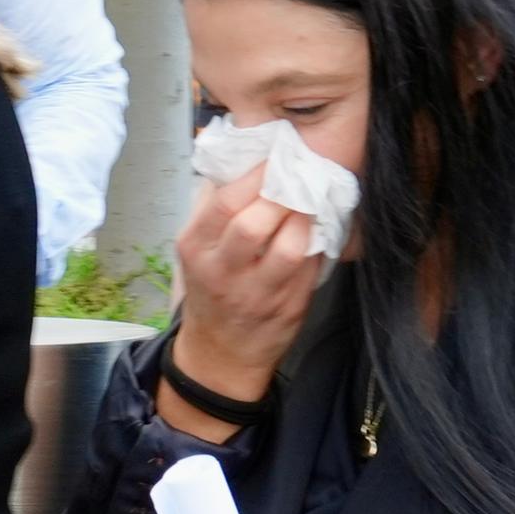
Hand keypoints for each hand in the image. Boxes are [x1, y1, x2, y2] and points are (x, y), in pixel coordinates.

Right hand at [163, 165, 321, 417]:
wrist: (221, 354)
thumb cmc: (211, 289)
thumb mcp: (198, 250)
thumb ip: (215, 208)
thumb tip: (244, 160)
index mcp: (197, 249)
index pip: (226, 203)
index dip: (257, 175)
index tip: (276, 159)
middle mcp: (223, 273)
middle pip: (254, 224)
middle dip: (282, 195)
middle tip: (298, 178)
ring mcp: (257, 295)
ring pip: (289, 249)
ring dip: (305, 220)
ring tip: (310, 204)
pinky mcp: (288, 309)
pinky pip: (310, 267)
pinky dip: (317, 244)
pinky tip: (317, 231)